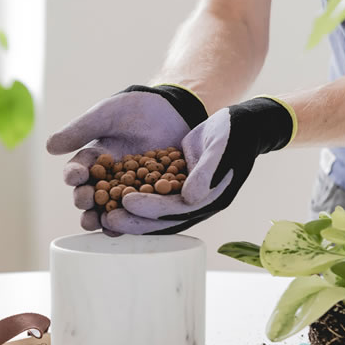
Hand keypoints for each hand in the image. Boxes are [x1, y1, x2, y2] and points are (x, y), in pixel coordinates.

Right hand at [46, 85, 206, 230]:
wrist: (176, 110)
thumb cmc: (138, 108)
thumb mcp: (107, 114)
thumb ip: (81, 129)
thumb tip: (49, 147)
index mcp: (95, 160)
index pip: (79, 171)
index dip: (74, 176)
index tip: (74, 177)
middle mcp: (110, 179)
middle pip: (93, 197)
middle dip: (86, 202)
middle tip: (85, 203)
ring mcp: (132, 189)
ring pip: (114, 209)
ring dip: (105, 218)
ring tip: (101, 223)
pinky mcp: (154, 197)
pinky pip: (142, 212)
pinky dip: (135, 220)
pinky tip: (131, 224)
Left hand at [104, 97, 295, 233]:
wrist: (241, 126)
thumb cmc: (233, 133)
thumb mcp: (221, 148)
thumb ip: (206, 171)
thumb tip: (190, 197)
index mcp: (208, 199)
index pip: (174, 209)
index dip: (150, 208)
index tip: (126, 202)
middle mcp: (195, 204)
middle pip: (160, 218)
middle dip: (133, 219)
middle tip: (105, 218)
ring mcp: (185, 197)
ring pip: (152, 211)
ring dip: (129, 214)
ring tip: (102, 214)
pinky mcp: (175, 186)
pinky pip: (151, 197)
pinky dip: (133, 198)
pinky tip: (111, 196)